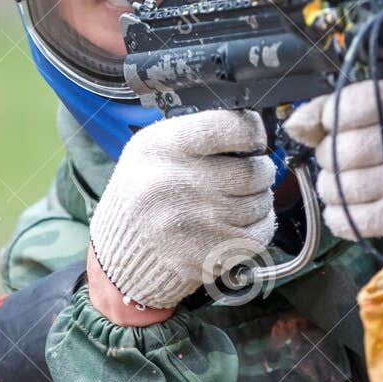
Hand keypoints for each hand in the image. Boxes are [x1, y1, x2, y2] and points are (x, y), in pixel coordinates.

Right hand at [88, 110, 275, 312]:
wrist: (121, 251)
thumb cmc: (146, 194)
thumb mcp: (154, 149)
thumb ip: (199, 135)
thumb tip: (253, 131)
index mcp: (163, 147)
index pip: (232, 128)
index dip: (253, 132)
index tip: (253, 139)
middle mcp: (176, 182)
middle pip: (253, 170)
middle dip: (260, 171)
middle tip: (249, 175)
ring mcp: (194, 222)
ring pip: (260, 204)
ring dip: (258, 201)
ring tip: (237, 201)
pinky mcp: (207, 253)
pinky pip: (258, 235)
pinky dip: (258, 228)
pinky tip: (238, 224)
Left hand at [285, 66, 382, 253]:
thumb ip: (342, 105)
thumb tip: (297, 125)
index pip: (350, 103)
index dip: (330, 117)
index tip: (333, 124)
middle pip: (342, 150)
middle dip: (329, 157)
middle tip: (341, 158)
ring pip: (342, 187)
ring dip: (332, 188)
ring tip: (347, 183)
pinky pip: (351, 220)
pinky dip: (340, 216)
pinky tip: (353, 208)